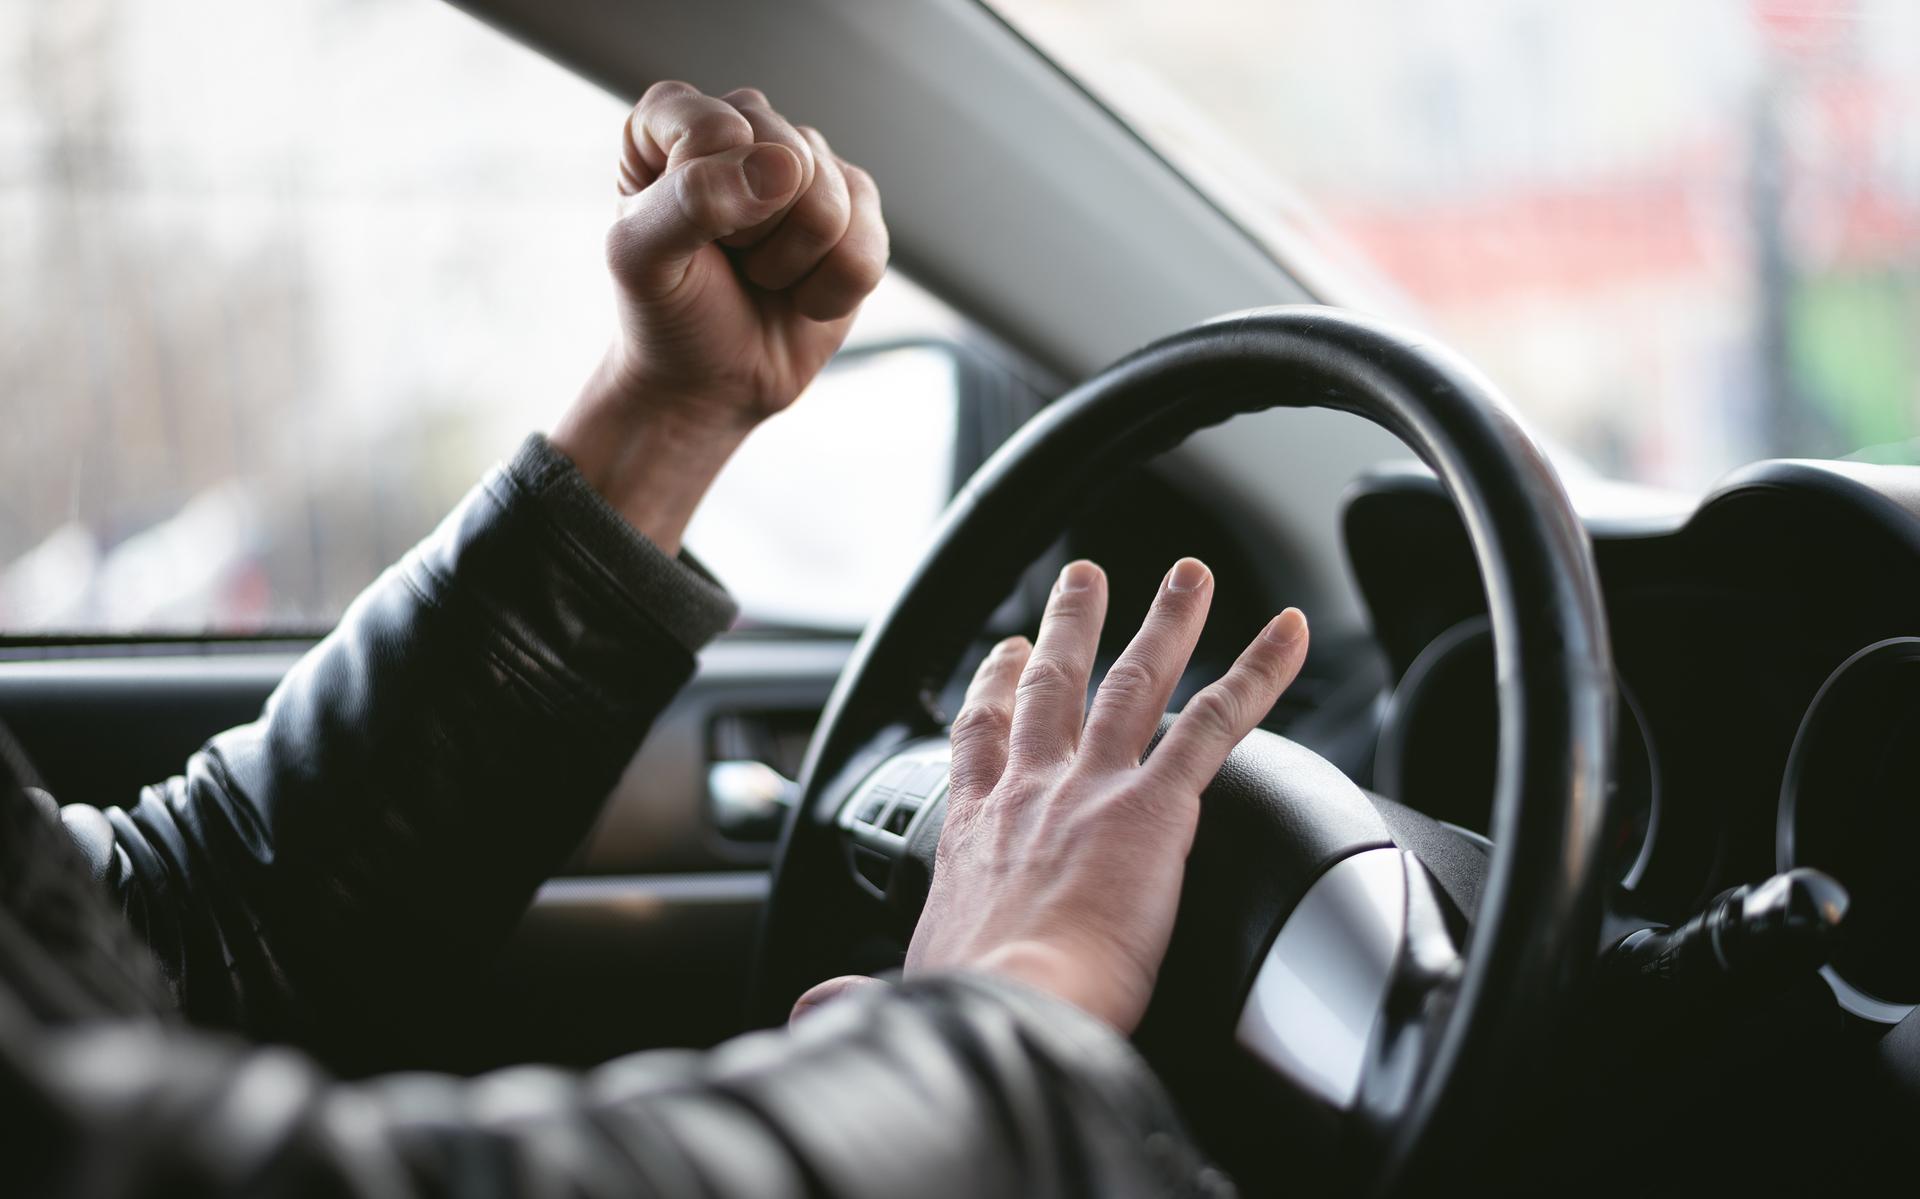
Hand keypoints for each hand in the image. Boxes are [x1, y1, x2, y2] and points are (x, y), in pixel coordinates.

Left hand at [551, 83, 887, 552]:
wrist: (712, 380)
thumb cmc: (668, 311)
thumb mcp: (642, 259)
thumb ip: (691, 200)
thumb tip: (783, 165)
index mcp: (675, 120)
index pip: (714, 127)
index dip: (707, 195)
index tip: (686, 233)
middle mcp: (747, 126)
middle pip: (788, 158)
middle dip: (757, 233)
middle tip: (729, 259)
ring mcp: (808, 166)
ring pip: (833, 203)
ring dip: (792, 264)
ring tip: (762, 276)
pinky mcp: (856, 211)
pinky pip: (869, 246)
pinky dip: (831, 291)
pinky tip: (801, 295)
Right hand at [794, 558, 1308, 1031]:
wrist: (1008, 1010)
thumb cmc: (962, 1010)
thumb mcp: (906, 991)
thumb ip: (864, 991)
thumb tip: (822, 1012)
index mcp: (974, 832)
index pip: (980, 741)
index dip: (992, 690)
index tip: (1005, 655)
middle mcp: (1030, 792)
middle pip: (1054, 687)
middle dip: (1073, 627)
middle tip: (1087, 581)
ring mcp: (1093, 788)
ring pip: (1135, 682)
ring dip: (1167, 622)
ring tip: (1189, 575)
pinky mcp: (1156, 805)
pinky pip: (1216, 721)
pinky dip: (1257, 672)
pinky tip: (1292, 635)